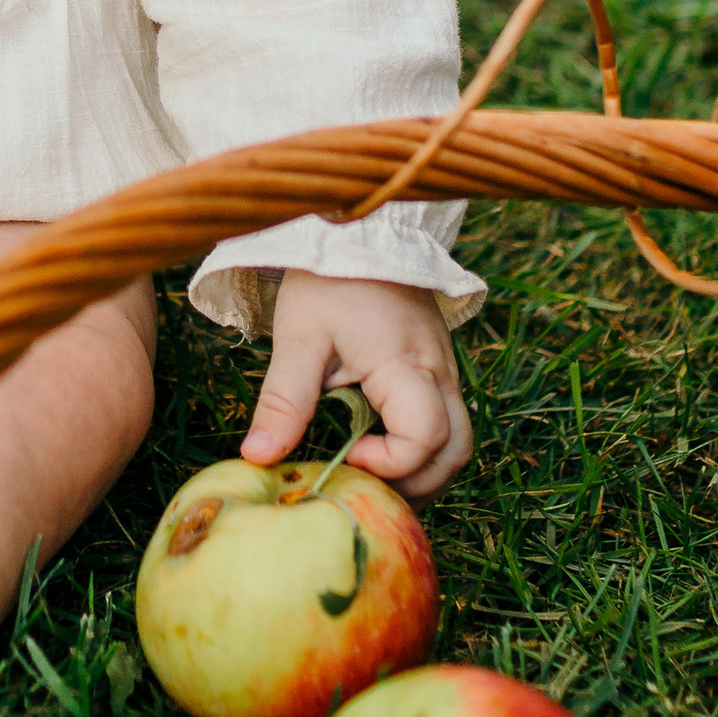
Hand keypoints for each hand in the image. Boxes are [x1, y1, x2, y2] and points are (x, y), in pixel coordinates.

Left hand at [239, 272, 470, 499]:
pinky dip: (424, 448)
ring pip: (459, 442)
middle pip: (456, 452)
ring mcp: (446, 371)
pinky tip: (381, 447)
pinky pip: (448, 422)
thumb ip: (282, 401)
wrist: (359, 233)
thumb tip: (258, 458)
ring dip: (424, 469)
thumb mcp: (298, 339)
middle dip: (416, 483)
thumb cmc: (327, 282)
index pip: (425, 439)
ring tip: (373, 472)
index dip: (390, 463)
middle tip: (364, 482)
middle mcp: (439, 373)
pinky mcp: (440, 369)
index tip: (349, 453)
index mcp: (406, 365)